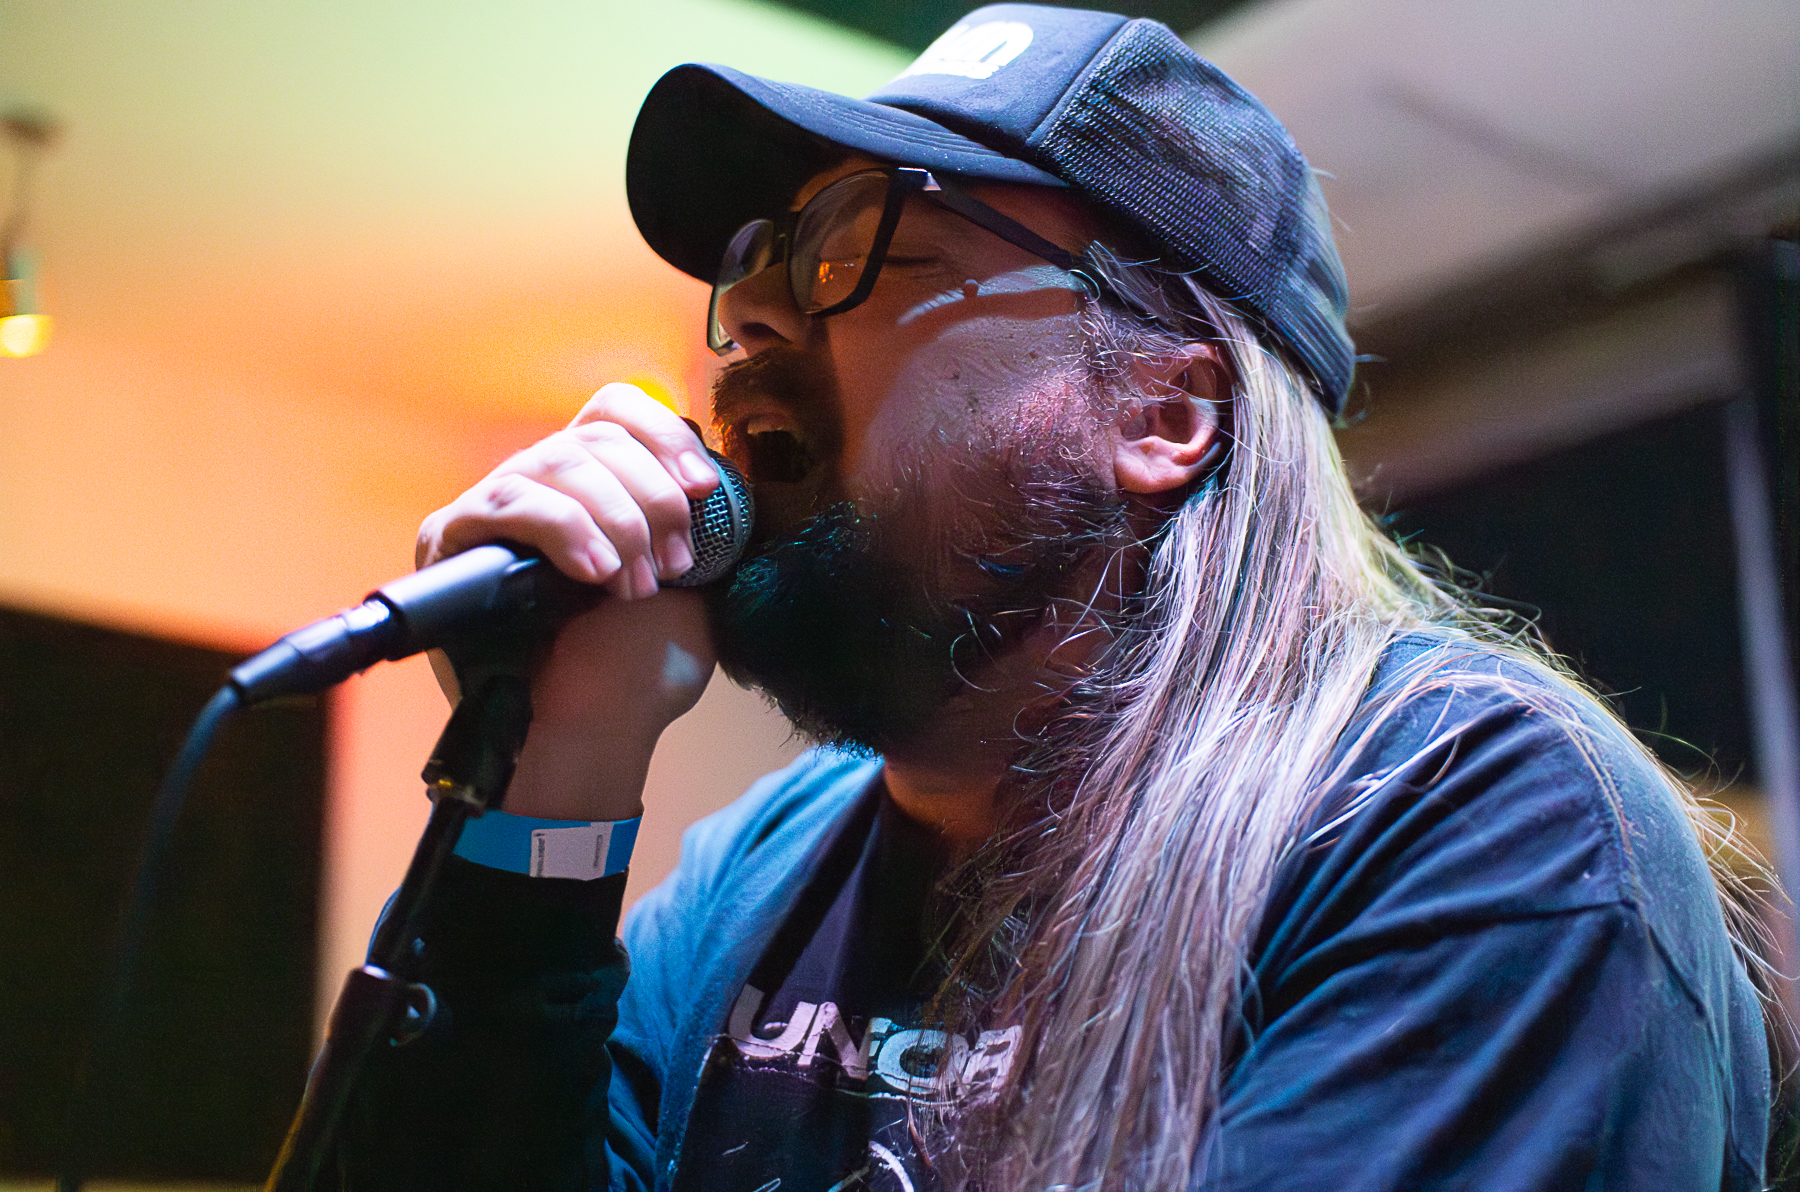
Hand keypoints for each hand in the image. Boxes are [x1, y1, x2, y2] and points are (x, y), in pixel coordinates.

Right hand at [415, 384, 721, 820]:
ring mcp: (493, 506)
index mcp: (596, 481)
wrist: (589, 734)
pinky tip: (595, 573)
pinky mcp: (451, 536)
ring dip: (615, 520)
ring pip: (559, 463)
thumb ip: (699, 525)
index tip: (702, 489)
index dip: (663, 436)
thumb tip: (719, 475)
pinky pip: (512, 503)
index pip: (616, 408)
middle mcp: (540, 481)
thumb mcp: (691, 584)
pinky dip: (566, 530)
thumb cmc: (636, 667)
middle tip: (671, 567)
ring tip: (632, 585)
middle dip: (651, 498)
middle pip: (596, 436)